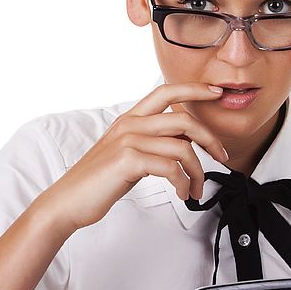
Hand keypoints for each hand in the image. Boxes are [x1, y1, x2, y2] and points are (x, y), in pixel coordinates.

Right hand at [42, 83, 229, 232]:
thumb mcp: (126, 153)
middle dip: (210, 138)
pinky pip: (171, 168)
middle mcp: (129, 125)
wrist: (68, 200)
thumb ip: (150, 143)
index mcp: (129, 119)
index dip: (194, 89)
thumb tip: (182, 143)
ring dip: (198, 171)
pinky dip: (183, 183)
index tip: (216, 93)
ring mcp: (128, 141)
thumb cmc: (99, 181)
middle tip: (222, 157)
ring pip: (182, 147)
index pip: (165, 91)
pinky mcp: (128, 161)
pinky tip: (183, 194)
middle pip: (183, 120)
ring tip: (196, 189)